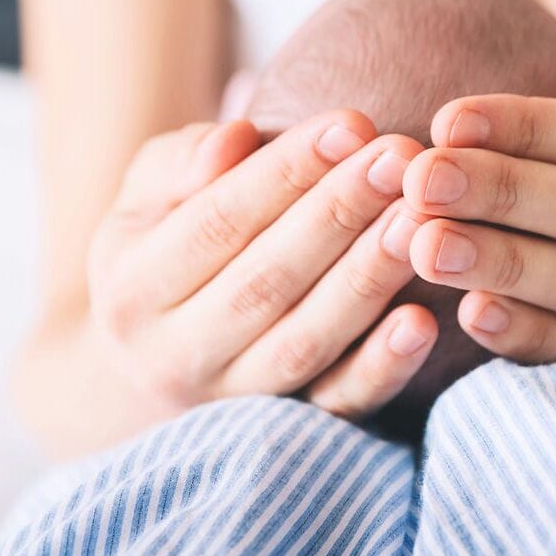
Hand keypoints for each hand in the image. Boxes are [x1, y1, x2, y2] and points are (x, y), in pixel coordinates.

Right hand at [87, 113, 437, 421]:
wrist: (154, 357)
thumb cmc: (165, 247)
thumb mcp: (147, 195)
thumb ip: (182, 161)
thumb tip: (234, 139)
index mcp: (131, 289)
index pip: (220, 220)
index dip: (289, 171)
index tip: (353, 125)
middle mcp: (171, 356)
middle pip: (268, 278)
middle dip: (340, 213)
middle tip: (401, 159)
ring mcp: (231, 401)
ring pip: (306, 339)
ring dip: (368, 278)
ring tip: (418, 220)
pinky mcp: (287, 431)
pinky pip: (336, 407)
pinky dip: (381, 369)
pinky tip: (424, 322)